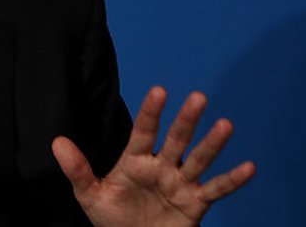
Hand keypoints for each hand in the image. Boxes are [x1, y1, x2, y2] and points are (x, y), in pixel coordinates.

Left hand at [52, 86, 254, 226]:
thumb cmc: (112, 217)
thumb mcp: (89, 194)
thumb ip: (77, 169)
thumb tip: (57, 142)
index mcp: (135, 160)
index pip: (143, 131)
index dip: (151, 113)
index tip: (158, 91)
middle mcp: (162, 166)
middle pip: (176, 139)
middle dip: (186, 120)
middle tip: (198, 96)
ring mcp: (180, 184)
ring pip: (198, 160)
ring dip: (212, 143)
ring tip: (226, 124)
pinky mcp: (195, 203)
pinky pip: (216, 190)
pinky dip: (232, 180)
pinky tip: (248, 167)